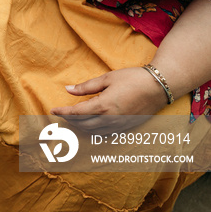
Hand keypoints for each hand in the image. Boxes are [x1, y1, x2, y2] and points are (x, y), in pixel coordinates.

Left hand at [50, 67, 169, 133]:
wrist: (160, 86)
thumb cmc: (132, 78)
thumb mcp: (107, 78)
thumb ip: (86, 86)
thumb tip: (68, 89)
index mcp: (103, 105)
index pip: (76, 113)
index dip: (63, 112)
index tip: (52, 110)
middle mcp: (110, 119)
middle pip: (83, 124)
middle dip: (69, 121)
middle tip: (60, 115)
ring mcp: (119, 125)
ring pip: (93, 131)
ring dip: (80, 127)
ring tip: (72, 120)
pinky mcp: (127, 127)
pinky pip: (105, 133)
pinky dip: (94, 131)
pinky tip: (90, 125)